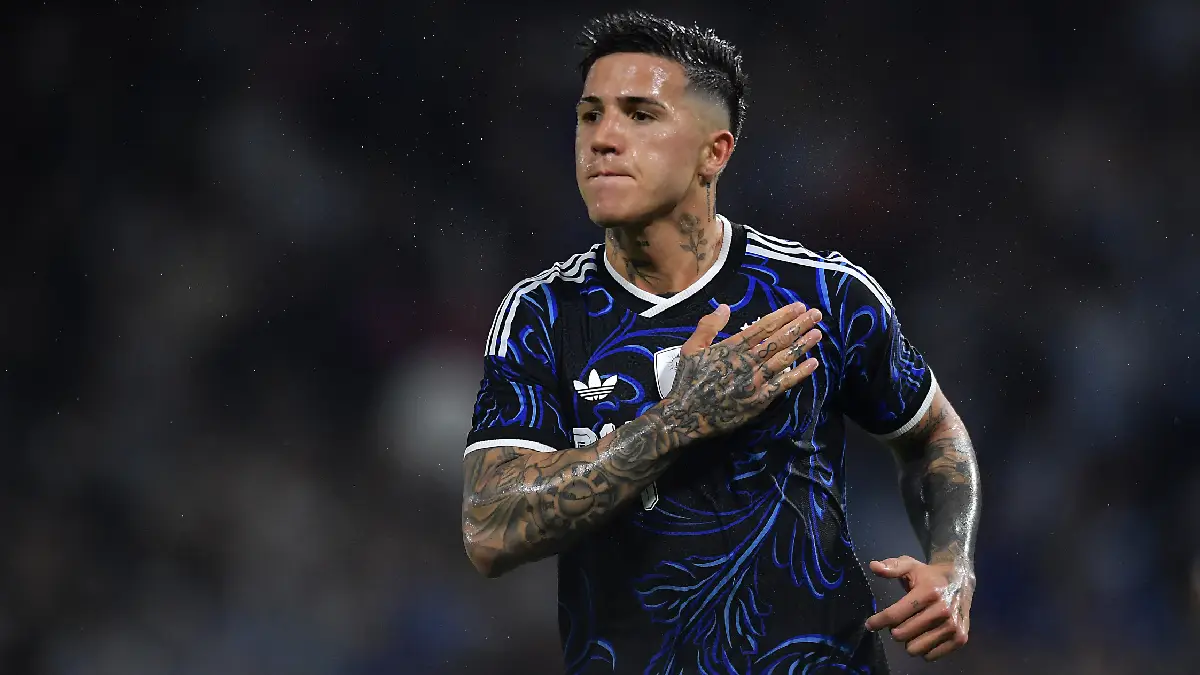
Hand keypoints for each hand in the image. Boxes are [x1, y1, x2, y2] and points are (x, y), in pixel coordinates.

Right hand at [662, 302, 822, 440]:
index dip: (782, 316)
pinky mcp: (758, 399)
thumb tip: (725, 306)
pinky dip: (798, 374)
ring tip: (818, 333)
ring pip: (783, 359)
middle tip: (817, 314)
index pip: (762, 327)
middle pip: (777, 340)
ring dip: (802, 345)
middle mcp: (746, 362)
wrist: (687, 415)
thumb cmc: (689, 380)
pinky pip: (783, 384)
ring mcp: (755, 381)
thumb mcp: (690, 348)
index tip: (798, 306)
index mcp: (731, 347)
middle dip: (798, 325)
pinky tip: (813, 363)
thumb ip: (708, 326)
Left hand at [865, 556, 973, 661]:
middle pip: (902, 634)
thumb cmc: (930, 575)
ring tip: (913, 628)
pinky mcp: (960, 638)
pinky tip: (926, 635)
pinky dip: (924, 648)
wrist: (962, 581)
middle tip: (899, 622)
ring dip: (909, 641)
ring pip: (915, 648)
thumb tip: (873, 566)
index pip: (894, 614)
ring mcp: (952, 626)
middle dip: (894, 630)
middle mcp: (942, 611)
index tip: (869, 625)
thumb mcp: (910, 565)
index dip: (878, 621)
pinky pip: (930, 656)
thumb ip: (891, 567)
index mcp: (928, 593)